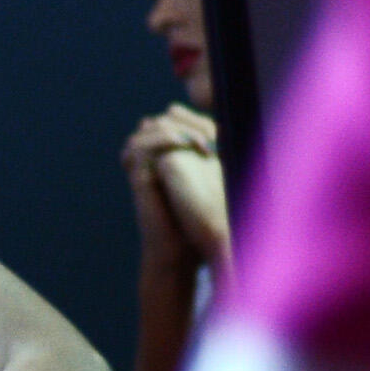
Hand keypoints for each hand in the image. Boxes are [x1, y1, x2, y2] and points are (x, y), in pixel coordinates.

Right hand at [123, 105, 227, 272]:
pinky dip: (162, 140)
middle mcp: (152, 160)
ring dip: (177, 128)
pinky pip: (140, 147)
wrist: (181, 253)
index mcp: (166, 157)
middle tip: (212, 134)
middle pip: (162, 120)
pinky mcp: (138, 179)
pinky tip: (186, 145)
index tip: (220, 129)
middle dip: (188, 120)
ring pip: (149, 128)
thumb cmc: (200, 224)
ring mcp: (142, 168)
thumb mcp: (210, 183)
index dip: (193, 117)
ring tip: (201, 141)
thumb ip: (213, 159)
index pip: (173, 118)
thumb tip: (231, 136)